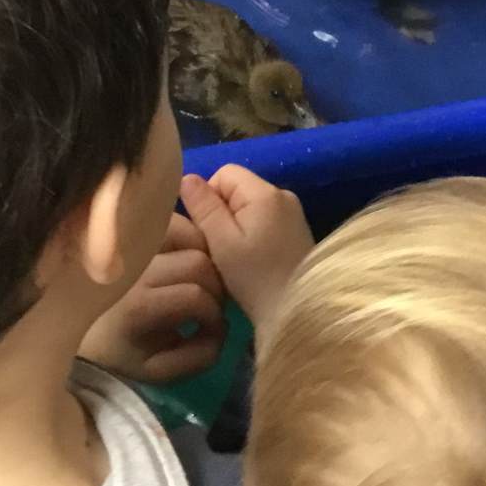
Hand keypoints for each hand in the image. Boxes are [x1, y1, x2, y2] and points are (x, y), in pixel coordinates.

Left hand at [79, 213, 226, 381]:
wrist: (77, 331)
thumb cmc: (120, 353)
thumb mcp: (159, 371)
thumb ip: (198, 356)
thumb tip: (221, 326)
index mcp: (137, 308)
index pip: (196, 297)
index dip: (214, 315)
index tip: (212, 327)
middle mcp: (132, 270)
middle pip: (197, 262)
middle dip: (216, 285)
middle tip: (212, 301)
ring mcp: (131, 245)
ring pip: (188, 232)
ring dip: (204, 254)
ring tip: (200, 277)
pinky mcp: (131, 230)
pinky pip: (172, 219)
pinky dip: (188, 234)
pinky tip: (185, 255)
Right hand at [180, 167, 313, 328]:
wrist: (298, 311)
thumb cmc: (256, 278)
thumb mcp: (222, 242)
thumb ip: (204, 207)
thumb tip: (187, 177)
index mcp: (265, 192)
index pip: (224, 173)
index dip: (207, 198)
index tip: (206, 231)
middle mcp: (283, 195)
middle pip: (238, 189)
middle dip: (222, 214)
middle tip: (219, 248)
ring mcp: (293, 213)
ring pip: (249, 206)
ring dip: (236, 227)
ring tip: (235, 258)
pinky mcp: (297, 231)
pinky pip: (264, 220)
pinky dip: (252, 235)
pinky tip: (252, 261)